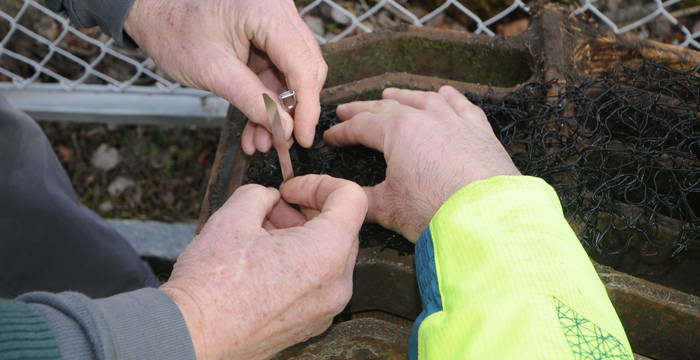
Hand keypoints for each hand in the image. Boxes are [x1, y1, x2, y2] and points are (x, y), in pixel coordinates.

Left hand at [124, 0, 326, 152]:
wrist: (153, 11)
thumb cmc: (174, 30)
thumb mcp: (213, 71)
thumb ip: (252, 100)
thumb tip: (284, 130)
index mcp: (267, 12)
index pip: (303, 65)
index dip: (307, 106)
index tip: (302, 139)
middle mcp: (279, 12)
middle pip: (306, 69)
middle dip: (293, 111)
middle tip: (280, 143)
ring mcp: (275, 22)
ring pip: (293, 75)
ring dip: (278, 110)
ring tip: (260, 141)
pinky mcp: (268, 35)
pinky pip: (278, 72)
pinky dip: (267, 99)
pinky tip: (256, 126)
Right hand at [161, 175, 366, 358]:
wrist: (190, 337)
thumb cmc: (210, 285)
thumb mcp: (233, 217)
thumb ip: (261, 195)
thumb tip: (270, 198)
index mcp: (326, 254)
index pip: (351, 198)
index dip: (319, 183)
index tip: (290, 190)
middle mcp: (336, 285)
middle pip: (342, 228)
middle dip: (308, 210)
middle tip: (273, 208)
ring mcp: (326, 309)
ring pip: (330, 256)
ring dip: (303, 236)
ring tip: (262, 234)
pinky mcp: (311, 323)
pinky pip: (319, 282)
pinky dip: (300, 264)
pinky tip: (264, 262)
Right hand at [324, 86, 519, 241]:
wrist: (488, 218)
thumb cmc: (436, 212)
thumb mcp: (388, 208)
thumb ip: (363, 199)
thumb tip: (347, 198)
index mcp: (398, 131)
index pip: (362, 126)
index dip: (343, 132)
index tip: (331, 136)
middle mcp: (427, 118)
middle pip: (388, 107)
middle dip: (364, 109)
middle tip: (348, 111)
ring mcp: (456, 121)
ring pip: (425, 99)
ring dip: (404, 96)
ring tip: (390, 95)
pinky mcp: (480, 131)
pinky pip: (461, 105)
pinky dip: (448, 97)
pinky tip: (443, 94)